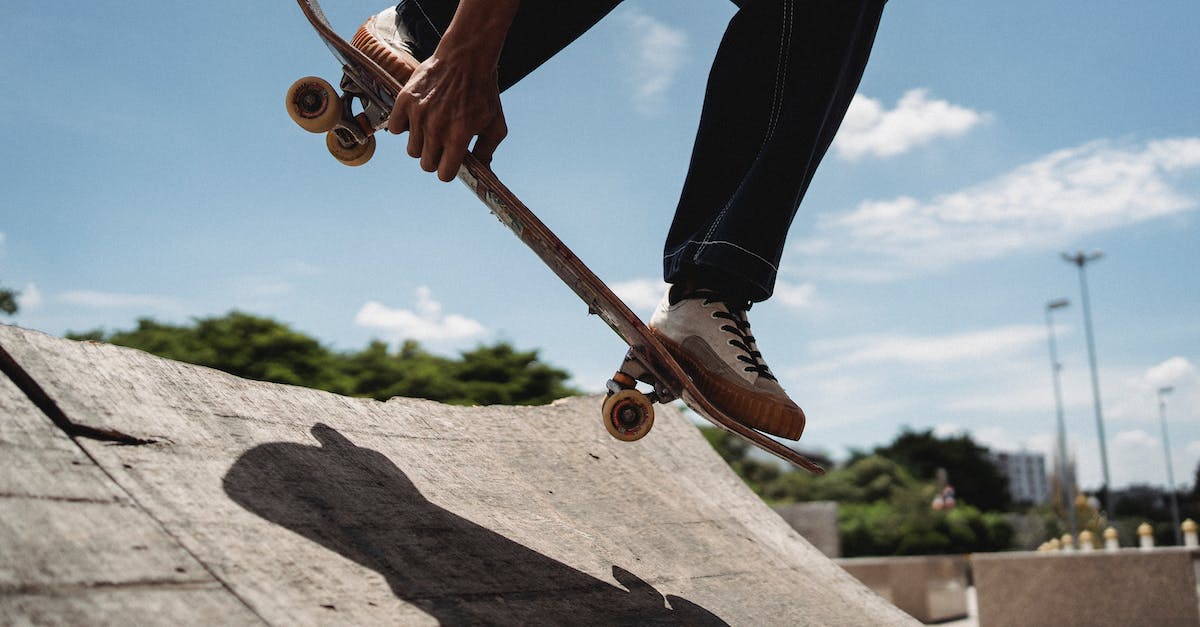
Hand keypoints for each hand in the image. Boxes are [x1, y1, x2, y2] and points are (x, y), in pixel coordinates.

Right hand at [388, 56, 507, 180]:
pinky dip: (404, 126)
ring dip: (421, 143)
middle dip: (435, 158)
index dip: (448, 170)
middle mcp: (437, 128)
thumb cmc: (483, 92)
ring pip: (412, 150)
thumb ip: (487, 152)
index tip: (450, 161)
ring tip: (432, 127)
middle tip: (442, 143)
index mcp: (459, 136)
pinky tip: (418, 117)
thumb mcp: (495, 124)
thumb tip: (482, 172)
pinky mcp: (405, 101)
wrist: (466, 57)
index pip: (444, 174)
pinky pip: (395, 129)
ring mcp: (419, 114)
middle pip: (426, 164)